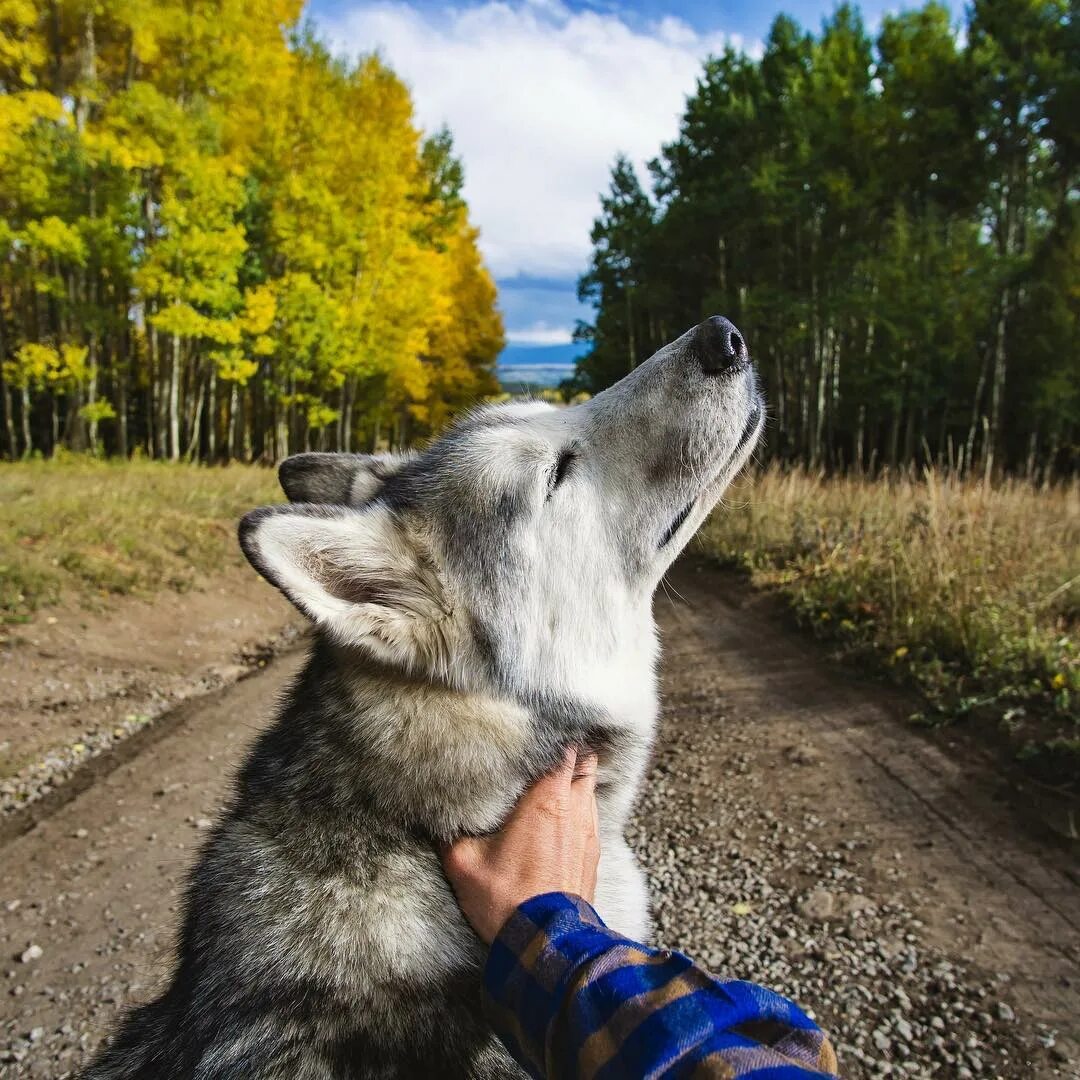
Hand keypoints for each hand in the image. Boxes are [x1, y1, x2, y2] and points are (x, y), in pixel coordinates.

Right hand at [441, 748, 600, 944]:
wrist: (545, 945)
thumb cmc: (507, 899)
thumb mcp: (464, 864)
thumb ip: (450, 834)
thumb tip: (435, 818)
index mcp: (547, 799)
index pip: (565, 750)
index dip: (556, 738)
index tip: (539, 735)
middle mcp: (574, 810)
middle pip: (585, 765)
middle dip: (571, 756)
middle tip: (547, 754)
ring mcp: (588, 834)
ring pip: (590, 792)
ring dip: (577, 784)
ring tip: (554, 782)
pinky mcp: (592, 857)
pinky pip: (591, 820)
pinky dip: (581, 812)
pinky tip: (563, 820)